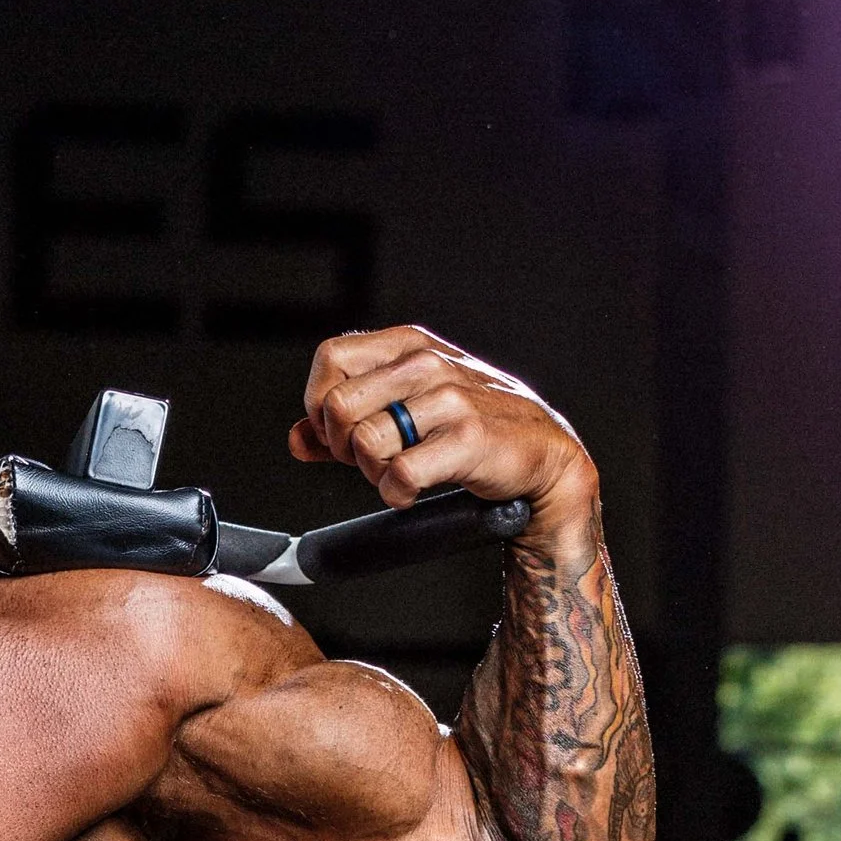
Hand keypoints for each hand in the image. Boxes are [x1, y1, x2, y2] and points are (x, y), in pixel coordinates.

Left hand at [289, 326, 594, 547]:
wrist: (542, 458)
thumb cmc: (473, 431)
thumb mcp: (408, 411)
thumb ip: (348, 425)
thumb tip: (298, 439)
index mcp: (408, 346)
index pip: (330, 358)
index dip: (320, 404)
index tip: (341, 433)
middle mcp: (426, 364)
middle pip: (338, 407)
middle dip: (342, 447)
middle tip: (373, 461)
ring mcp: (449, 398)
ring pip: (365, 442)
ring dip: (372, 473)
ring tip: (401, 473)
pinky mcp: (468, 438)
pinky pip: (399, 474)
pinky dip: (397, 494)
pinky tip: (413, 492)